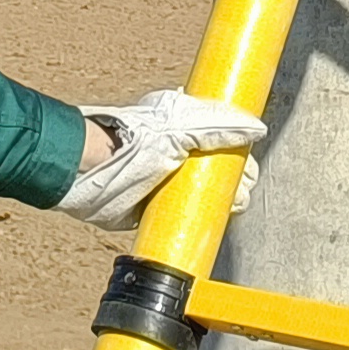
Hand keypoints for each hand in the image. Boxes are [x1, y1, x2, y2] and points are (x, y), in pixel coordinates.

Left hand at [60, 89, 268, 237]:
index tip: (248, 167)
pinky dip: (203, 223)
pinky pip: (189, 219)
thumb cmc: (131, 144)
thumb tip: (256, 129)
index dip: (243, 154)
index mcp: (186, 126)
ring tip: (228, 207)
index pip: (228, 138)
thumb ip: (218, 125)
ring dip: (225, 205)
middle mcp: (181, 153)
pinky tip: (212, 224)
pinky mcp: (159, 209)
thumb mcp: (180, 127)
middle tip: (236, 189)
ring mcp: (171, 182)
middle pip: (224, 171)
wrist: (93, 175)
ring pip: (210, 197)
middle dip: (237, 183)